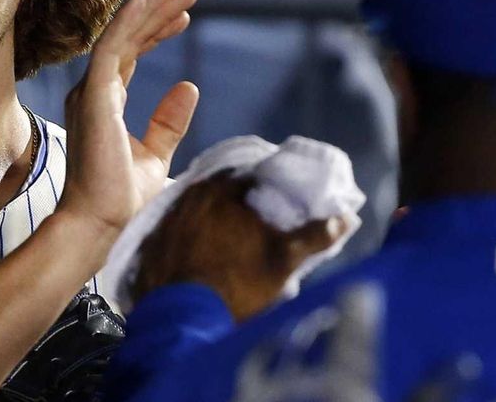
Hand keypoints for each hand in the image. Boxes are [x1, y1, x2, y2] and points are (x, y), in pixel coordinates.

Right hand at [56, 0, 199, 239]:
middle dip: (156, 10)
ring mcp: (90, 91)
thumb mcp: (155, 154)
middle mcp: (93, 91)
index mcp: (105, 102)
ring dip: (148, 7)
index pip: (131, 54)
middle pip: (127, 38)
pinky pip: (108, 48)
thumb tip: (189, 85)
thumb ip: (168, 122)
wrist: (100, 224)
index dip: (156, 31)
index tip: (184, 16)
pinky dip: (125, 22)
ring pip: (120, 36)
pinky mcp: (93, 96)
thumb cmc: (121, 198)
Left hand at [130, 171, 343, 321]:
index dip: (265, 185)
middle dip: (236, 198)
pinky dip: (187, 233)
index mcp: (223, 189)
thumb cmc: (237, 285)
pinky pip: (174, 227)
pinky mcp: (149, 240)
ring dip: (211, 215)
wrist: (181, 320)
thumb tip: (345, 217)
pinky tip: (199, 250)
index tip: (275, 198)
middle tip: (254, 217)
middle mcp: (189, 194)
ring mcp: (165, 216)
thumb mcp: (283, 262)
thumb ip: (315, 235)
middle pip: (219, 188)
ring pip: (195, 207)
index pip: (248, 174)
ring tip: (229, 236)